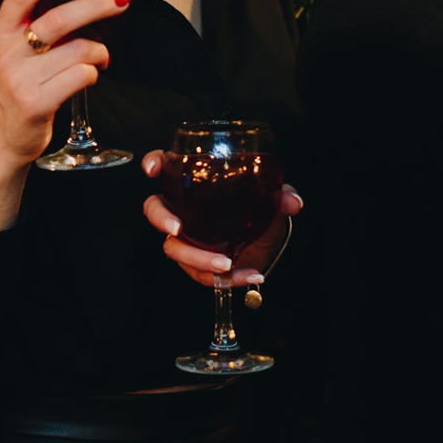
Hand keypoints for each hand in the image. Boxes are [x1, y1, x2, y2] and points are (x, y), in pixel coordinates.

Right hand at [0, 0, 131, 231]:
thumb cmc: (13, 90)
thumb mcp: (12, 53)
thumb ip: (35, 29)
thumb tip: (84, 4)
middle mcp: (6, 53)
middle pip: (58, 19)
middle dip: (95, 6)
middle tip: (121, 0)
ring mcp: (20, 79)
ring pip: (78, 50)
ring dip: (99, 51)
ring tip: (103, 56)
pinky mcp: (36, 103)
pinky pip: (80, 77)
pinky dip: (94, 73)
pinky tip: (91, 76)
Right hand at [140, 149, 302, 289]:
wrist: (268, 248)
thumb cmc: (260, 215)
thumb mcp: (274, 202)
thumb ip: (283, 197)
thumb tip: (290, 201)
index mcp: (196, 185)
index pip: (166, 166)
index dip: (153, 163)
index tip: (152, 168)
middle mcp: (184, 210)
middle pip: (154, 209)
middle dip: (160, 219)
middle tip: (178, 229)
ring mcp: (187, 238)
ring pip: (174, 249)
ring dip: (198, 259)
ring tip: (227, 264)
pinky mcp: (196, 264)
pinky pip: (200, 275)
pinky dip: (227, 279)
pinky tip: (249, 275)